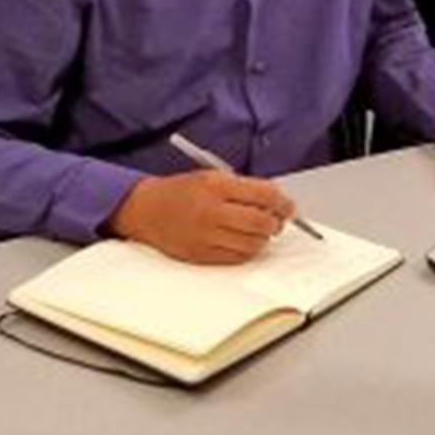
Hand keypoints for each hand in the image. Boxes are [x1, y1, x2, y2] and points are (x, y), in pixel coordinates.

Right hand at [108, 170, 296, 263]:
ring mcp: (206, 235)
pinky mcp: (202, 254)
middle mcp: (211, 210)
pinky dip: (248, 250)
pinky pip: (237, 257)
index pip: (263, 194)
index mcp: (216, 185)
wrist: (146, 209)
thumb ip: (243, 187)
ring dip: (264, 238)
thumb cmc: (181, 191)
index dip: (282, 202)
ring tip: (261, 231)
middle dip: (276, 222)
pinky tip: (245, 241)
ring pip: (252, 243)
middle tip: (279, 220)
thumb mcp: (211, 177)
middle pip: (261, 222)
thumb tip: (276, 201)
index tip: (288, 206)